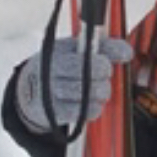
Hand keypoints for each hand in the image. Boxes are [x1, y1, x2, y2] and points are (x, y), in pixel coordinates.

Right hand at [15, 35, 132, 133]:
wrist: (29, 91)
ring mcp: (50, 89)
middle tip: (105, 74)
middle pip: (89, 68)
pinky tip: (92, 103)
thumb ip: (102, 48)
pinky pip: (82, 112)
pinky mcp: (51, 111)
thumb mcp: (74, 51)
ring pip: (87, 91)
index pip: (89, 44)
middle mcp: (51, 66)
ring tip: (99, 90)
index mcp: (59, 47)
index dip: (112, 49)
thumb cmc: (59, 68)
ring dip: (100, 92)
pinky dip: (93, 108)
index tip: (126, 55)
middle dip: (104, 71)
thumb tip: (128, 51)